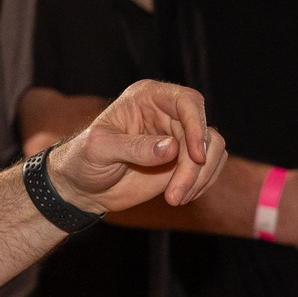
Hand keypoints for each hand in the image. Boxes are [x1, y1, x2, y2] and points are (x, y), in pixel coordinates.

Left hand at [47, 79, 225, 216]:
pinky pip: (210, 166)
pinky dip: (202, 183)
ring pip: (214, 149)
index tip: (196, 156)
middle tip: (176, 194)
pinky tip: (180, 197)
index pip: (187, 101)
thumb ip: (134, 147)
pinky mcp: (184, 160)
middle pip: (203, 131)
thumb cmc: (84, 159)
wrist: (83, 186)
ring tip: (175, 199)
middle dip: (195, 166)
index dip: (196, 126)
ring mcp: (179, 137)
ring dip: (200, 177)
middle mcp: (168, 113)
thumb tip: (172, 148)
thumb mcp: (100, 149)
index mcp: (147, 97)